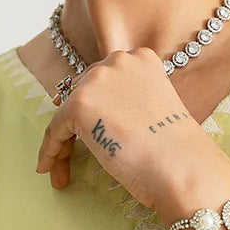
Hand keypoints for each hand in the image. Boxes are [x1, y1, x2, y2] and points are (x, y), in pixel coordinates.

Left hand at [35, 46, 225, 211]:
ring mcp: (98, 79)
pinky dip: (50, 151)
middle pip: (83, 92)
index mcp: (141, 59)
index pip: (105, 81)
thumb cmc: (175, 150)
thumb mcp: (154, 109)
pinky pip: (54, 130)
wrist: (181, 166)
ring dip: (64, 142)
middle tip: (78, 154)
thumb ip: (127, 102)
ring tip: (63, 170)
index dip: (97, 109)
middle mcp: (118, 60)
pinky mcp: (80, 103)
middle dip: (79, 125)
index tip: (95, 132)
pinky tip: (48, 169)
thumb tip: (96, 116)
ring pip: (67, 113)